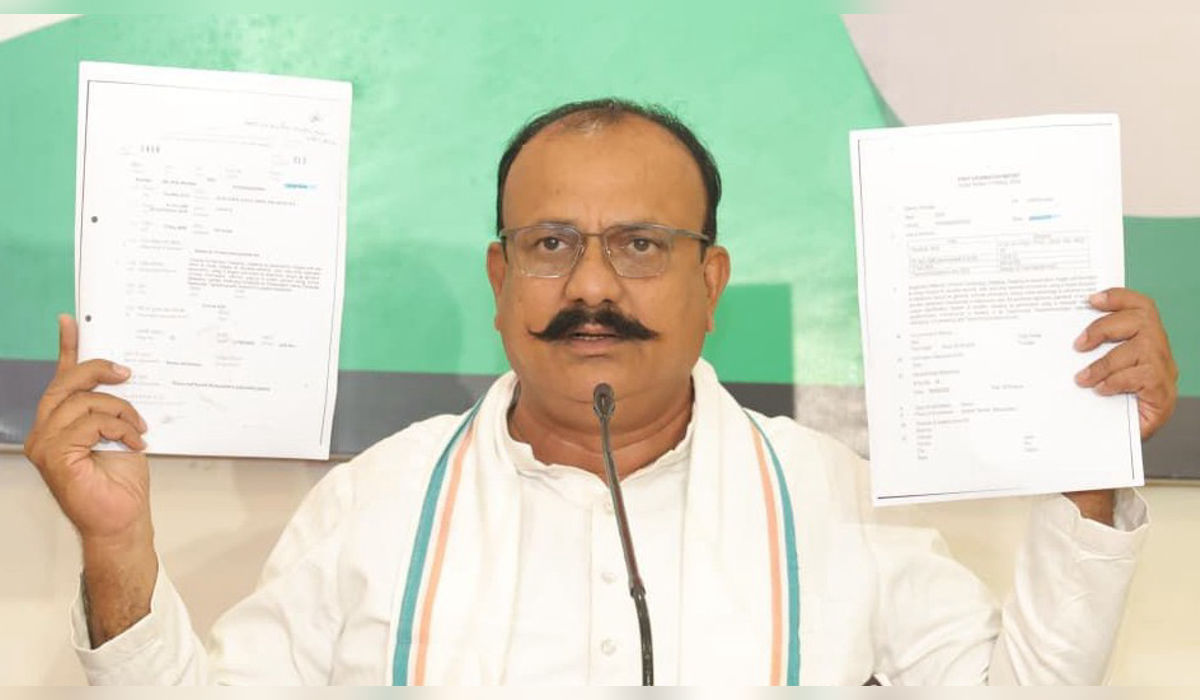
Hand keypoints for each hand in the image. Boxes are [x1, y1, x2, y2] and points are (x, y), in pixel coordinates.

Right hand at [22, 315, 151, 544]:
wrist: (122, 520)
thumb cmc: (121, 482)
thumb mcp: (121, 432)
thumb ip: (111, 407)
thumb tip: (124, 376)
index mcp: (59, 422)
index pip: (61, 378)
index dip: (67, 347)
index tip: (73, 320)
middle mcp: (45, 430)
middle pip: (68, 382)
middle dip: (100, 371)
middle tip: (128, 374)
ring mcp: (45, 443)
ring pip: (84, 401)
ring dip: (120, 410)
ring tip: (138, 428)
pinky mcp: (55, 455)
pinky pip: (91, 422)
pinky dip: (119, 428)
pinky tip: (133, 443)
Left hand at [1073, 288, 1178, 439]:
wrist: (1127, 435)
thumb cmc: (1112, 399)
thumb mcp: (1101, 369)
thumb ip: (1093, 351)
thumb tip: (1067, 337)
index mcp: (1146, 338)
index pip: (1140, 306)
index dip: (1118, 297)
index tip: (1091, 300)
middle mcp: (1160, 350)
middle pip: (1141, 319)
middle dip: (1104, 327)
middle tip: (1078, 345)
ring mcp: (1165, 370)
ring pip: (1140, 348)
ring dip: (1104, 362)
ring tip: (1081, 378)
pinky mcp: (1163, 391)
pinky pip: (1140, 375)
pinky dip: (1115, 381)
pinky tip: (1100, 390)